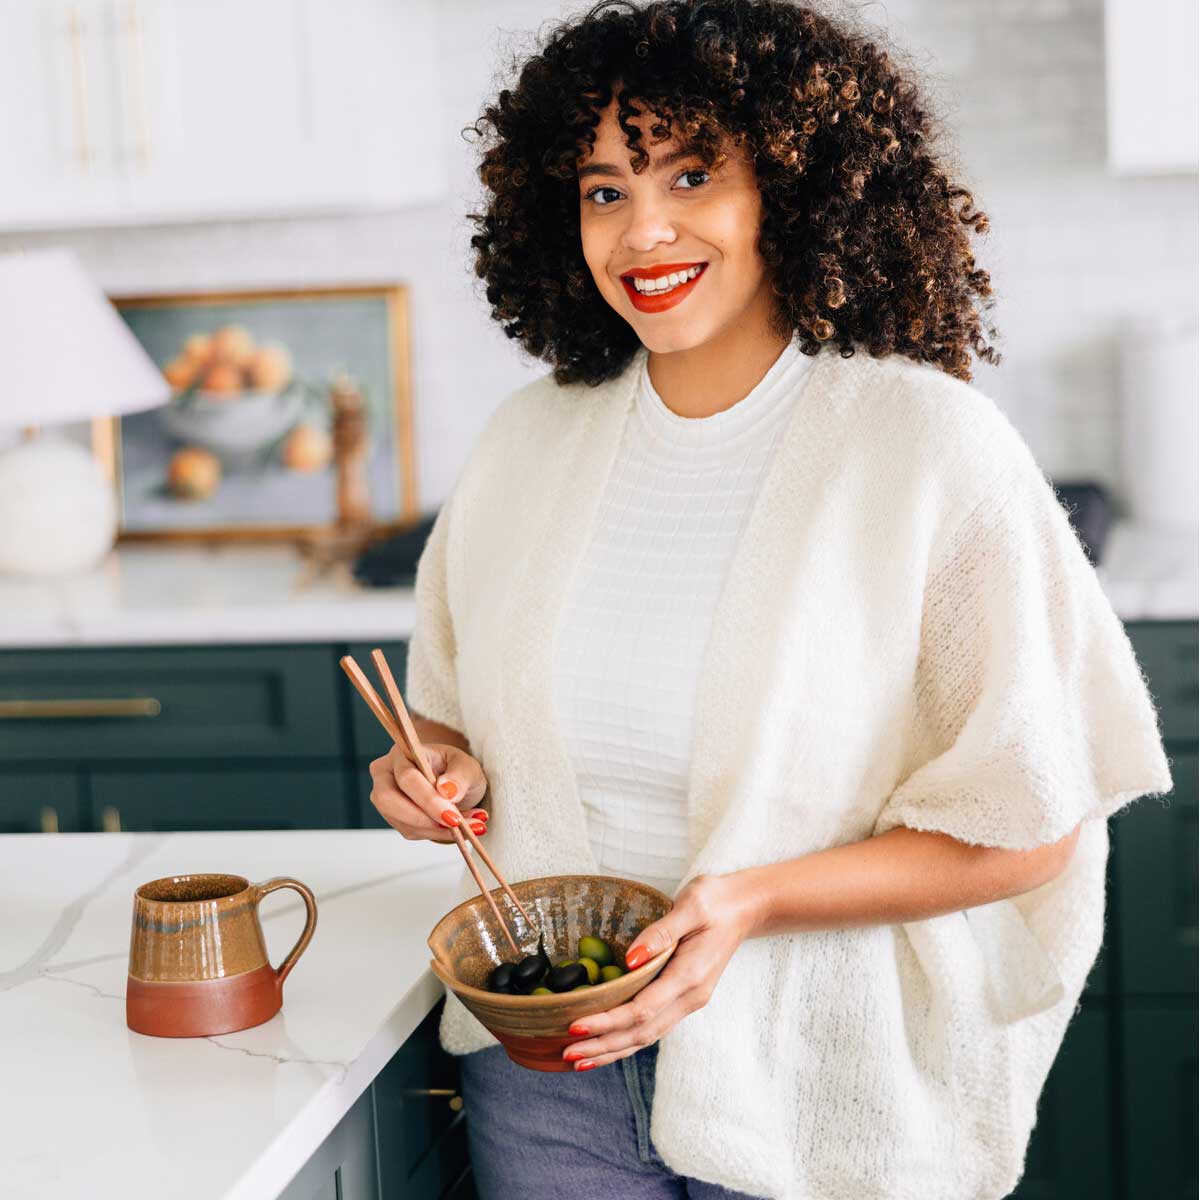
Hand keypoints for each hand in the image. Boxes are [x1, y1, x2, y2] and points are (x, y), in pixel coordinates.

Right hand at [367, 742, 488, 842]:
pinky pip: (411, 832)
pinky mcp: (394, 819)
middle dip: (425, 819)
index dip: (428, 800)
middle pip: (390, 801)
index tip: (453, 817)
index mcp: (402, 754)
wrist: (455, 784)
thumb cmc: (457, 770)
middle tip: (457, 826)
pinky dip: (437, 833)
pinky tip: (458, 829)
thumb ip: (460, 776)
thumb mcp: (467, 767)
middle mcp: (386, 775)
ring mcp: (386, 799)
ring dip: (437, 829)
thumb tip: (446, 790)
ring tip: (468, 826)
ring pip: (402, 822)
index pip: (407, 778)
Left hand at [560, 873, 755, 1069]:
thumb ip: (661, 932)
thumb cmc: (716, 901)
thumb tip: (630, 959)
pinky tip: (605, 1045)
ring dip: (612, 1050)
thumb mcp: (692, 905)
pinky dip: (625, 1040)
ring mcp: (688, 1001)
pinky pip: (651, 1027)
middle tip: (566, 1053)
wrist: (745, 908)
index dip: (608, 1021)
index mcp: (690, 977)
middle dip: (603, 1045)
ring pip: (646, 1037)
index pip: (642, 1010)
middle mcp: (690, 997)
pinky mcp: (683, 998)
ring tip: (577, 1060)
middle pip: (641, 1033)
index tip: (575, 1025)